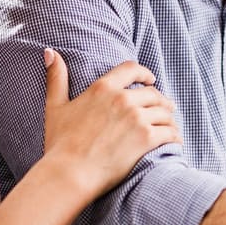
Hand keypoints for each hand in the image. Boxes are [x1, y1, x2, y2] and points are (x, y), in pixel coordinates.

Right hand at [42, 49, 179, 193]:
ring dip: (169, 119)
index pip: (132, 70)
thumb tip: (50, 51)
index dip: (144, 73)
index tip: (150, 79)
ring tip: (171, 126)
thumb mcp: (55, 106)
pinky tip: (175, 141)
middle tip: (166, 108)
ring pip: (164, 112)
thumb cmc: (60, 143)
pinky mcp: (146, 138)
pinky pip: (169, 132)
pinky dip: (174, 136)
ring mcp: (136, 118)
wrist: (70, 172)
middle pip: (153, 93)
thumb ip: (56, 78)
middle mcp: (123, 99)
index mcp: (103, 88)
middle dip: (161, 100)